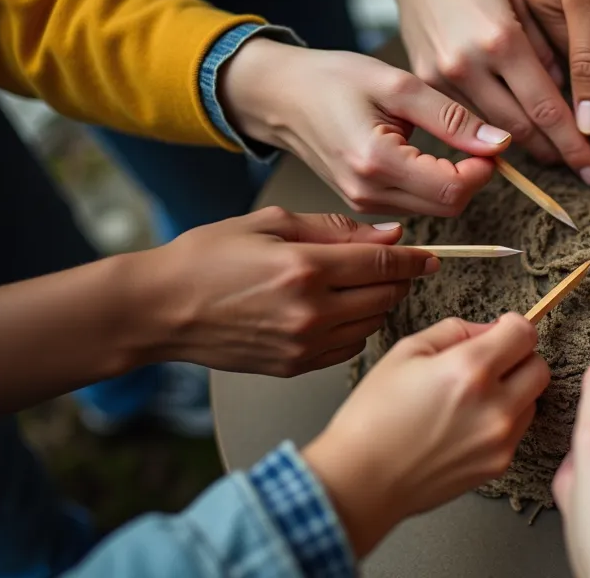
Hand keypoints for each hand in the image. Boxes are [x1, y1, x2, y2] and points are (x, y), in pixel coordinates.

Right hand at [140, 207, 435, 375]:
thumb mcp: (270, 223)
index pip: (383, 262)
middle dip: (400, 280)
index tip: (429, 257)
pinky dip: (356, 331)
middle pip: (385, 296)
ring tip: (365, 289)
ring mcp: (303, 344)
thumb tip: (387, 235)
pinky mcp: (295, 366)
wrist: (160, 309)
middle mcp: (310, 311)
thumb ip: (335, 229)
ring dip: (379, 306)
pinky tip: (341, 315)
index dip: (414, 259)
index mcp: (305, 268)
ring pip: (372, 326)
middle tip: (398, 268)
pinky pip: (348, 350)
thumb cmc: (205, 260)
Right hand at [222, 38, 510, 215]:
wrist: (280, 95)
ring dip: (454, 181)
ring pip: (435, 209)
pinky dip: (432, 184)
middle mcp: (368, 193)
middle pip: (449, 206)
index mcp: (376, 162)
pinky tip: (427, 154)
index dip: (483, 169)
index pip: (453, 189)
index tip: (490, 142)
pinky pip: (415, 205)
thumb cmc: (331, 80)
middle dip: (473, 177)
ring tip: (448, 141)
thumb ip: (451, 117)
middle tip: (476, 140)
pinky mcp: (363, 204)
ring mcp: (363, 204)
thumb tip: (498, 142)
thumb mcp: (397, 85)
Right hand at [305, 315, 547, 555]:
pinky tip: (467, 423)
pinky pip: (517, 430)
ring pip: (533, 400)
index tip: (501, 329)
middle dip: (519, 358)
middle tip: (491, 362)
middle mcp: (494, 405)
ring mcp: (500, 438)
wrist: (363, 479)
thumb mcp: (406, 352)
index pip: (524, 334)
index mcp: (470, 369)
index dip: (512, 326)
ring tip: (473, 397)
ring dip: (514, 391)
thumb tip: (489, 330)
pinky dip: (503, 420)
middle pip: (539, 367)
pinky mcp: (499, 464)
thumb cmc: (374, 417)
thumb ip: (455, 331)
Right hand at [371, 0, 589, 181]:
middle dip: (553, 153)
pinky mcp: (423, 82)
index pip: (546, 109)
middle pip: (519, 130)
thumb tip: (563, 95)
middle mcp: (469, 64)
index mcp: (501, 40)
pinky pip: (464, 119)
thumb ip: (543, 52)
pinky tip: (510, 138)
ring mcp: (441, 77)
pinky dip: (490, 133)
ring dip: (523, 149)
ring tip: (551, 155)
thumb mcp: (521, 1)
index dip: (572, 143)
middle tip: (578, 167)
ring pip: (490, 131)